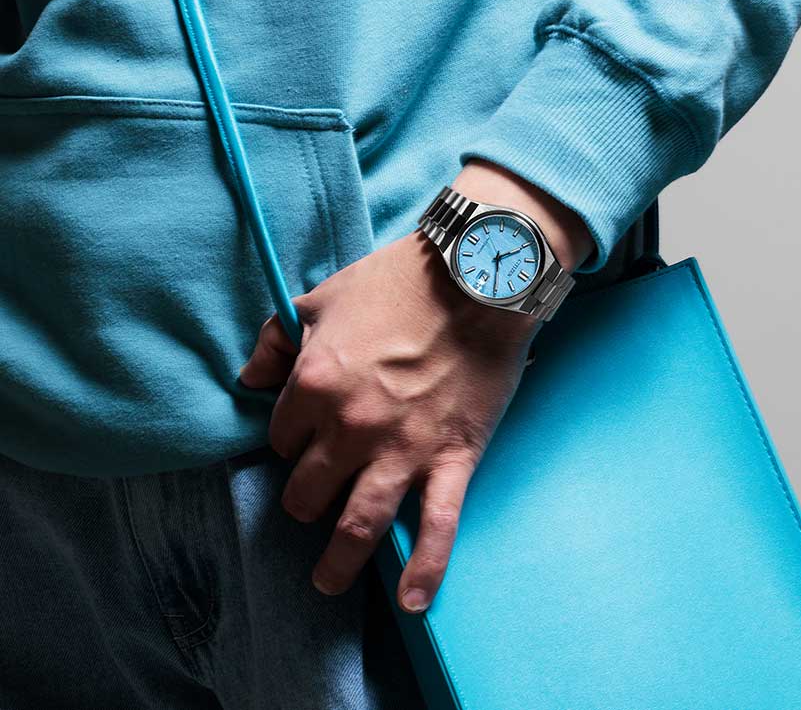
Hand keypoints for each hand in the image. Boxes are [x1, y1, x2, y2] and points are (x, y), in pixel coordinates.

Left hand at [240, 229, 539, 612]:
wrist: (474, 277)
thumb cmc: (395, 283)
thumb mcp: (319, 298)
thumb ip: (273, 341)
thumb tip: (247, 381)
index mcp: (313, 385)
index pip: (281, 439)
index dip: (290, 441)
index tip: (304, 440)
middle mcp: (350, 427)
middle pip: (308, 491)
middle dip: (305, 498)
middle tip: (314, 497)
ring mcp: (402, 449)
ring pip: (357, 524)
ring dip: (337, 561)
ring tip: (327, 581)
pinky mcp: (450, 459)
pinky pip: (436, 526)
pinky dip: (424, 570)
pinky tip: (412, 601)